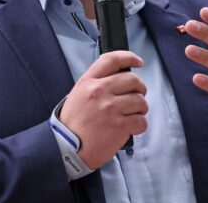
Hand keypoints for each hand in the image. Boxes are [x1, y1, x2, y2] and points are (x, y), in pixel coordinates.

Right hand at [59, 51, 146, 168]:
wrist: (66, 148)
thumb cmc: (73, 124)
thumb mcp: (77, 95)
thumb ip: (96, 84)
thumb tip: (118, 79)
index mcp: (88, 82)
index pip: (112, 59)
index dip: (129, 57)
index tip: (138, 62)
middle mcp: (99, 91)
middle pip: (133, 79)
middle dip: (140, 89)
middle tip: (136, 97)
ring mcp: (110, 108)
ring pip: (140, 101)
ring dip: (140, 109)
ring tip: (132, 115)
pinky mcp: (119, 125)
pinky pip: (141, 121)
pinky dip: (139, 125)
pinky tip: (131, 128)